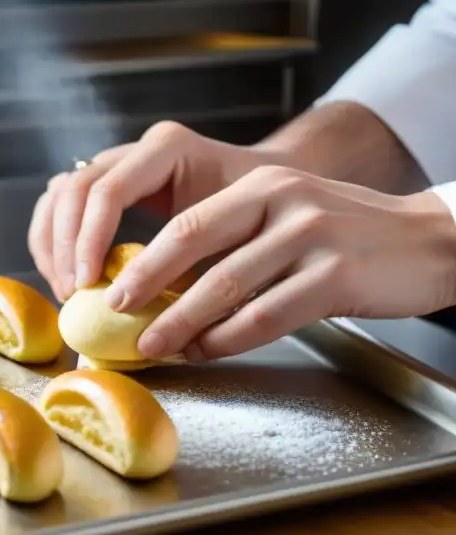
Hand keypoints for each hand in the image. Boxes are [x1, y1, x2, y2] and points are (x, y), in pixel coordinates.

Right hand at [28, 121, 281, 300]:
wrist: (269, 188)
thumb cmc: (258, 213)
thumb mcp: (236, 233)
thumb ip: (192, 261)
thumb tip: (152, 314)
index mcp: (167, 148)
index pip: (107, 190)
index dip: (89, 239)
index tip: (87, 285)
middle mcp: (134, 149)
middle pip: (73, 189)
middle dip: (66, 246)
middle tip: (71, 293)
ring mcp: (115, 163)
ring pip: (58, 194)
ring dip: (52, 244)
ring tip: (64, 290)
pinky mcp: (104, 184)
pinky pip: (59, 205)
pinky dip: (53, 240)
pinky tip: (62, 276)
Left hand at [103, 166, 455, 361]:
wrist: (430, 242)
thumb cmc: (345, 238)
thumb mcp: (287, 216)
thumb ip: (234, 238)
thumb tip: (162, 285)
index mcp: (263, 183)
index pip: (186, 220)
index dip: (142, 256)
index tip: (109, 284)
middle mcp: (284, 200)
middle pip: (194, 242)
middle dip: (146, 282)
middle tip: (114, 313)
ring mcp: (312, 235)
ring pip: (227, 285)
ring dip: (181, 321)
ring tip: (152, 344)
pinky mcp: (337, 275)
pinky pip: (266, 315)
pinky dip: (228, 338)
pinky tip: (205, 351)